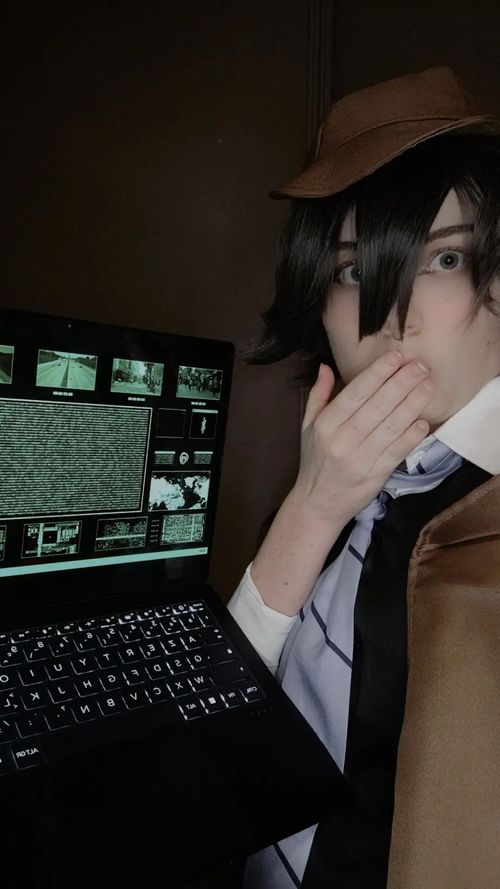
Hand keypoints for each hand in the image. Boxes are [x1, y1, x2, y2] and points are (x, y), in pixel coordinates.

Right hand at [293, 352, 434, 526]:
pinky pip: (397, 452)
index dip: (377, 373)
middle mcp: (342, 440)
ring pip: (390, 427)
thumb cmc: (315, 461)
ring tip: (428, 385)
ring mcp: (359, 459)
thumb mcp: (308, 426)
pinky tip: (423, 422)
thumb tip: (326, 366)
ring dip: (412, 404)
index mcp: (325, 425)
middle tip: (420, 366)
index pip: (355, 393)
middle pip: (377, 406)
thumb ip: (318, 395)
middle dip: (401, 383)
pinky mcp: (375, 476)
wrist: (317, 504)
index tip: (396, 357)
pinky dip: (411, 436)